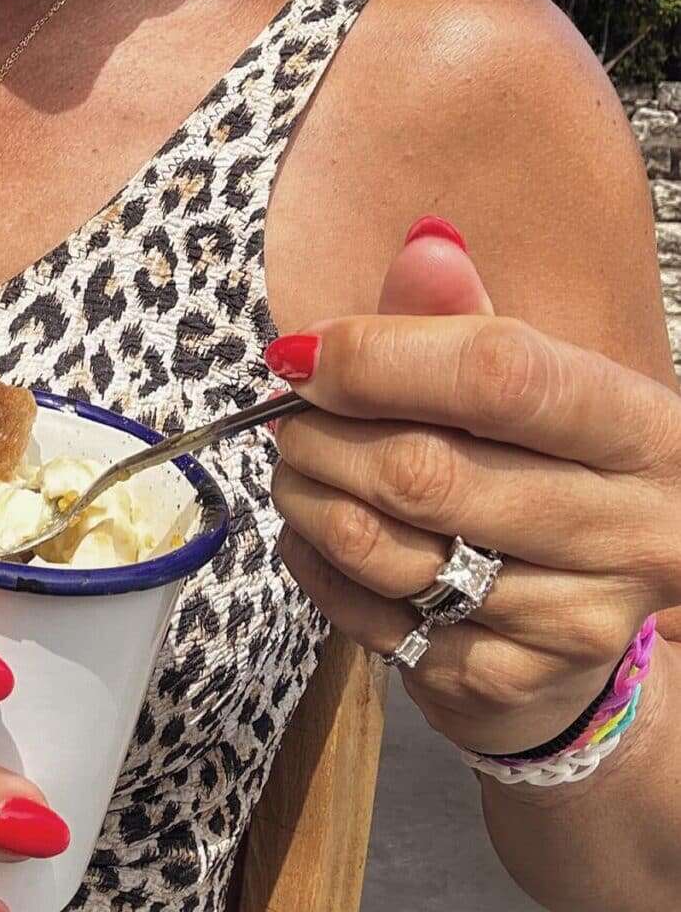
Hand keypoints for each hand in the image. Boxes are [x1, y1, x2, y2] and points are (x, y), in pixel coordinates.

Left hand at [266, 217, 680, 756]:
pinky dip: (316, 563)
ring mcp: (572, 623)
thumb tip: (425, 247)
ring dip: (305, 496)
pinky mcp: (506, 683)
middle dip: (322, 434)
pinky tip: (318, 530)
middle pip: (426, 472)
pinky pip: (366, 614)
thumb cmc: (545, 469)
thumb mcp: (531, 386)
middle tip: (287, 414)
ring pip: (383, 548)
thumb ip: (469, 319)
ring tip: (296, 464)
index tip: (305, 352)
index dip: (381, 357)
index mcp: (644, 432)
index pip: (502, 377)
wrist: (578, 618)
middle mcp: (632, 534)